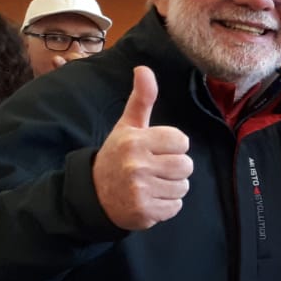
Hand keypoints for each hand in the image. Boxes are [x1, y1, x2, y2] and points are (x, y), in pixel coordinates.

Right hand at [93, 66, 192, 229]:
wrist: (94, 194)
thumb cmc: (117, 156)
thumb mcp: (127, 126)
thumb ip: (141, 99)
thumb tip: (144, 69)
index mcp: (135, 141)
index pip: (182, 141)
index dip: (173, 146)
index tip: (156, 149)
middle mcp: (136, 165)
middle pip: (186, 165)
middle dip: (175, 167)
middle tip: (154, 168)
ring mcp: (140, 190)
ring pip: (183, 186)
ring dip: (171, 186)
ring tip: (151, 183)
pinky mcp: (145, 212)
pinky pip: (176, 206)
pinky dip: (167, 205)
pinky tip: (149, 198)